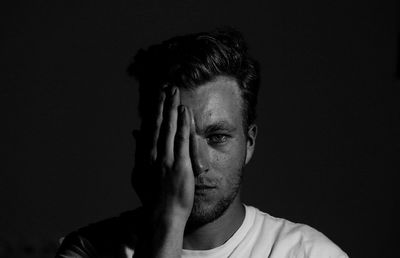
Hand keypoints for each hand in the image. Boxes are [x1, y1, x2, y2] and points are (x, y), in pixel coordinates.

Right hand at [132, 85, 194, 221]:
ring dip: (171, 108)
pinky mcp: (180, 165)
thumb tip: (136, 132)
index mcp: (145, 155)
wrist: (161, 215)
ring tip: (174, 92)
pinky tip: (184, 111)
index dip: (154, 110)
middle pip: (158, 124)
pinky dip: (182, 124)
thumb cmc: (152, 195)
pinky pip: (181, 140)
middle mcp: (153, 154)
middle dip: (162, 104)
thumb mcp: (139, 172)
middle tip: (167, 87)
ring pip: (168, 128)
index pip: (150, 127)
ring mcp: (166, 159)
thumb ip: (139, 150)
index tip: (157, 96)